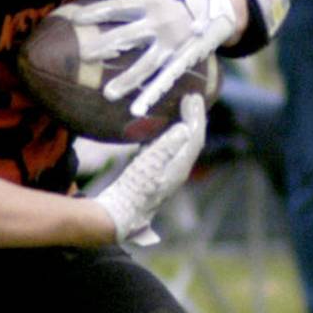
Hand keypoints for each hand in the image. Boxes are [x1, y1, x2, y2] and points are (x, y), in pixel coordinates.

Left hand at [67, 0, 237, 117]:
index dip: (97, 13)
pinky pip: (165, 79)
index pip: (117, 8)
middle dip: (104, 46)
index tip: (76, 20)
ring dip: (127, 80)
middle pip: (127, 36)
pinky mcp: (184, 59)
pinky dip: (152, 95)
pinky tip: (137, 109)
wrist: (220, 5)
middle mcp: (160, 23)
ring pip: (146, 64)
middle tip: (83, 55)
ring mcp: (173, 44)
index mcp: (150, 3)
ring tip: (108, 94)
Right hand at [90, 93, 206, 244]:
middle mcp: (177, 172)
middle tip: (191, 99)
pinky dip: (169, 136)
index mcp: (179, 168)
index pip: (195, 138)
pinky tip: (159, 130)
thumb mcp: (149, 166)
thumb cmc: (132, 190)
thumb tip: (184, 128)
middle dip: (193, 119)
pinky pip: (169, 150)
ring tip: (181, 109)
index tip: (192, 97)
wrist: (118, 215)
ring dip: (183, 126)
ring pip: (181, 146)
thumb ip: (166, 146)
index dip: (195, 117)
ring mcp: (166, 175)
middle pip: (191, 141)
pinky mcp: (154, 176)